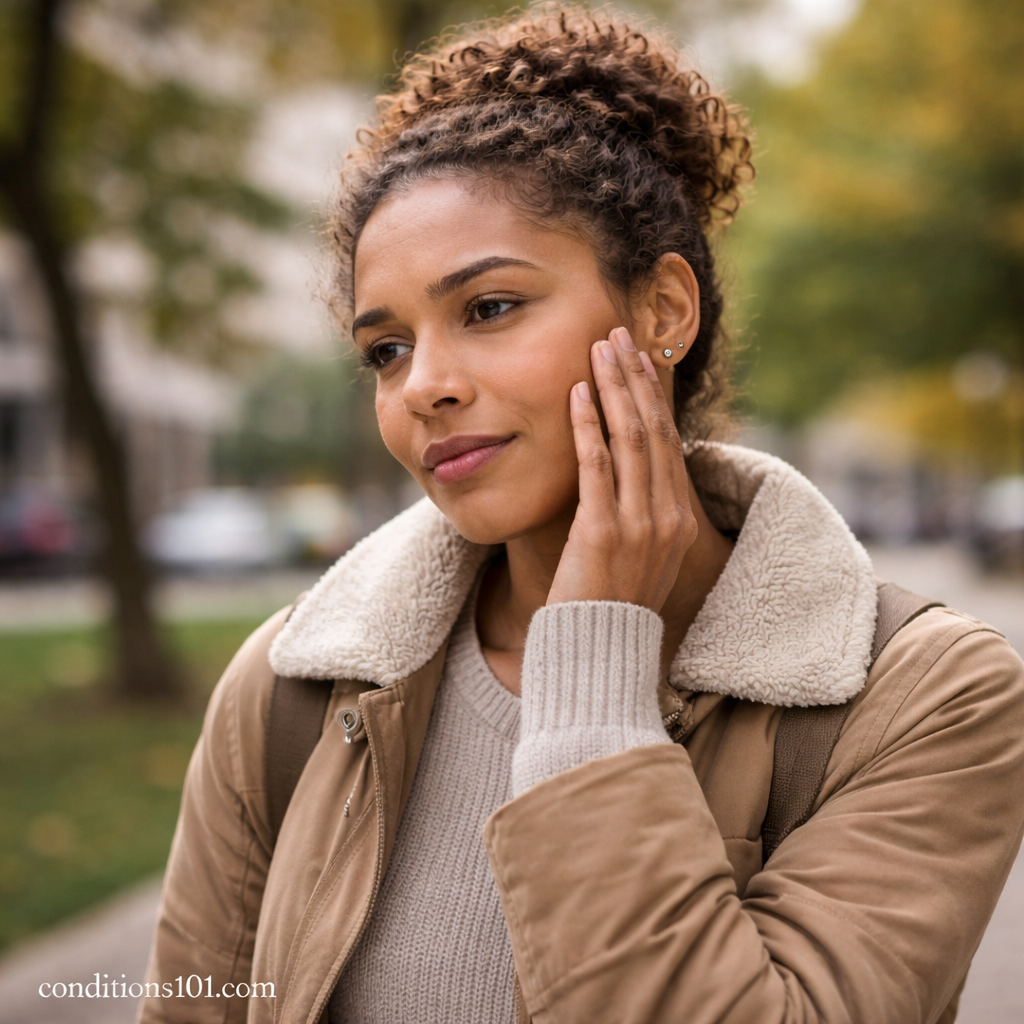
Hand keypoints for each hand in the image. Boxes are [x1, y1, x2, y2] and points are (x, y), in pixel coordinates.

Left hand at [546, 327, 697, 612]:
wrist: (599, 651)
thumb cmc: (612, 605)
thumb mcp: (642, 558)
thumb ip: (642, 516)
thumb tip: (626, 476)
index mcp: (679, 520)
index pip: (669, 443)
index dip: (654, 396)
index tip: (640, 360)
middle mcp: (668, 516)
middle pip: (655, 430)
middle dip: (636, 378)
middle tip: (619, 336)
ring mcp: (640, 523)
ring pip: (632, 438)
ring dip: (615, 388)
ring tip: (600, 349)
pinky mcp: (604, 530)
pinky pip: (597, 465)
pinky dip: (589, 425)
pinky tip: (578, 393)